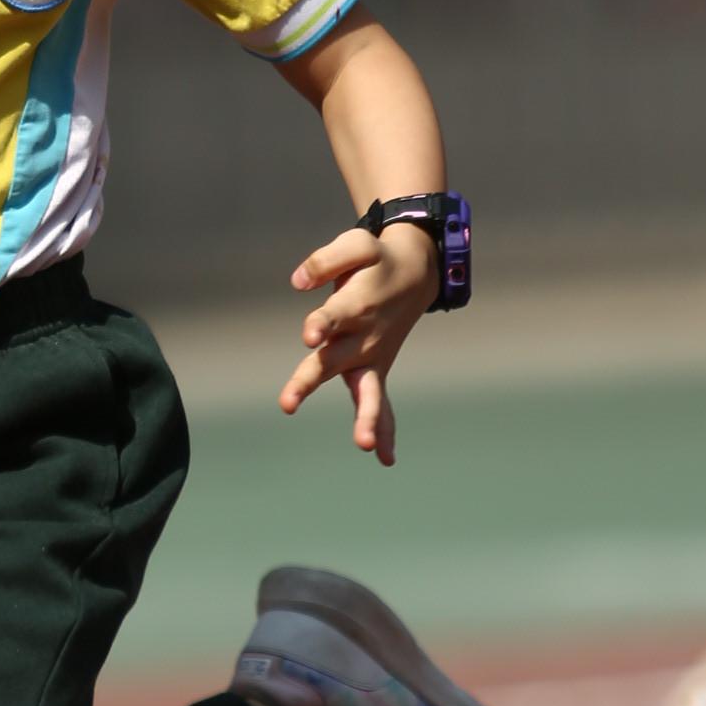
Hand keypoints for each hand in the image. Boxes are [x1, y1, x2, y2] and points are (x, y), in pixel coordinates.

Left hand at [277, 219, 434, 464]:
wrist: (418, 272)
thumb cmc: (377, 259)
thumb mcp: (355, 246)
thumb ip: (324, 262)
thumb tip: (297, 283)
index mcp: (355, 304)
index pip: (332, 317)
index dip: (321, 324)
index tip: (311, 334)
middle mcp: (363, 336)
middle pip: (332, 362)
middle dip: (309, 381)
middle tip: (287, 404)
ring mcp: (372, 356)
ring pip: (366, 391)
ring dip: (366, 417)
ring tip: (364, 445)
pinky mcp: (375, 369)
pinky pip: (382, 402)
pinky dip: (386, 428)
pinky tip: (385, 459)